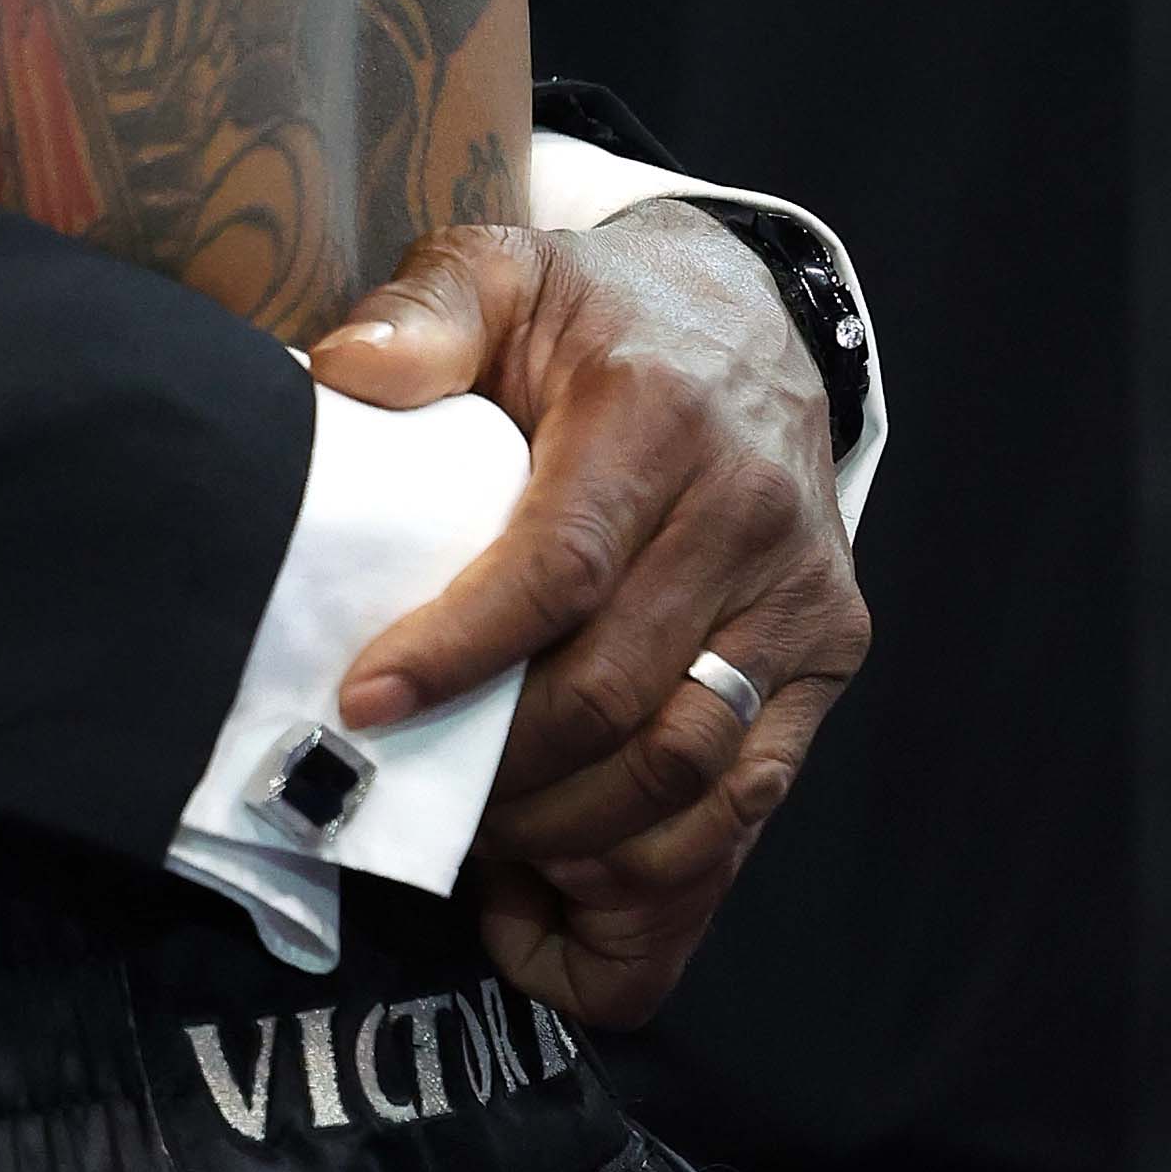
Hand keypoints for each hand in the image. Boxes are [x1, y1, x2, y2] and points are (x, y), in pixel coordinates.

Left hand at [309, 203, 864, 1035]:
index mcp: (661, 419)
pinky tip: (557, 896)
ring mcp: (801, 603)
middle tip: (400, 793)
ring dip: (569, 840)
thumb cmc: (593, 321)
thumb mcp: (497, 275)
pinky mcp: (826, 660)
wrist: (743, 323)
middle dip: (499, 772)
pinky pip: (747, 810)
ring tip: (473, 847)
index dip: (458, 656)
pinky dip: (651, 885)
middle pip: (619, 696)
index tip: (362, 707)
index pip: (561, 570)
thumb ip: (421, 314)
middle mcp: (750, 516)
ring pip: (691, 777)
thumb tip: (344, 372)